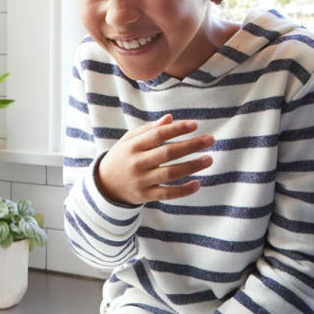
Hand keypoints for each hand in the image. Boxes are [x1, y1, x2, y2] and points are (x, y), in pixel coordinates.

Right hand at [96, 114, 214, 204]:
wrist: (104, 185)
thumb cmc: (122, 157)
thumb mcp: (128, 140)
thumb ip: (148, 129)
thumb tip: (170, 118)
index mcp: (133, 146)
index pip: (158, 134)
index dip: (177, 129)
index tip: (194, 125)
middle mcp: (137, 163)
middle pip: (167, 153)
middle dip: (191, 145)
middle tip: (210, 140)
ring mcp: (141, 180)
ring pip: (170, 173)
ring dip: (191, 166)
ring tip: (208, 159)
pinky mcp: (145, 195)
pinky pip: (167, 194)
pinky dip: (183, 190)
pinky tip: (197, 184)